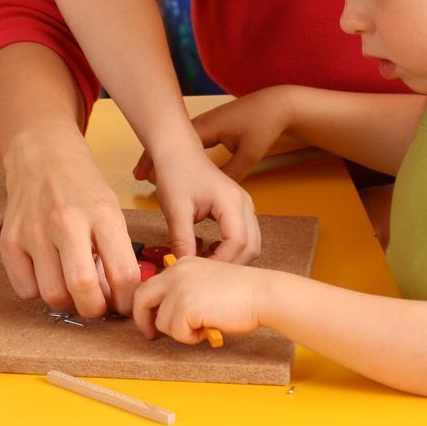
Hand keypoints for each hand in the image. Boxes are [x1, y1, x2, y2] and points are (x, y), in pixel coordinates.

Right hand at [0, 135, 142, 320]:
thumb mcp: (111, 211)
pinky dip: (38, 291)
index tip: (122, 303)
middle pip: (83, 289)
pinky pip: (25, 289)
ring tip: (71, 287)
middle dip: (95, 309)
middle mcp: (66, 222)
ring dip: (66, 301)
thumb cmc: (82, 186)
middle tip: (97, 303)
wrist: (41, 154)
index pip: (123, 275)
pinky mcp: (10, 239)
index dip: (127, 301)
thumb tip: (115, 299)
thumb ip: (115, 253)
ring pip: (52, 294)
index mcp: (102, 215)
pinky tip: (47, 273)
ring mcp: (34, 230)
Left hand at [133, 255, 268, 343]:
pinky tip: (208, 329)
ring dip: (180, 332)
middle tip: (151, 335)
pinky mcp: (186, 306)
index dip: (146, 306)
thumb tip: (165, 311)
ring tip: (202, 327)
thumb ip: (185, 289)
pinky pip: (177, 332)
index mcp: (181, 264)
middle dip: (143, 320)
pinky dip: (191, 338)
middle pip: (141, 299)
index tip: (150, 320)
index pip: (150, 285)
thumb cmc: (241, 292)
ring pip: (161, 322)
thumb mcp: (206, 281)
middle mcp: (175, 273)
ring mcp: (179, 289)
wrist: (261, 293)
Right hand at [136, 87, 294, 184]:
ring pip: (176, 142)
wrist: (277, 104)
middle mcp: (200, 124)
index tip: (145, 175)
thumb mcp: (249, 154)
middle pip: (168, 142)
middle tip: (139, 175)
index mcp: (205, 128)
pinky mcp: (211, 129)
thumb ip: (231, 174)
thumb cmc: (263, 124)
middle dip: (153, 157)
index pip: (173, 144)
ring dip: (163, 155)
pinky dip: (176, 154)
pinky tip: (173, 165)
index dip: (157, 159)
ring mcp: (205, 125)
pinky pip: (187, 143)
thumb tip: (214, 195)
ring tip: (148, 173)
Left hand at [144, 144, 261, 263]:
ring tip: (205, 262)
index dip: (221, 262)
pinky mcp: (239, 208)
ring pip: (251, 243)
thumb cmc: (175, 173)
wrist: (177, 151)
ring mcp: (244, 205)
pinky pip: (244, 236)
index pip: (238, 243)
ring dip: (232, 258)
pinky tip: (210, 250)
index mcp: (231, 201)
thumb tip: (182, 268)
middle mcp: (244, 204)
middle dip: (230, 264)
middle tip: (204, 274)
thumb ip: (181, 239)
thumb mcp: (175, 209)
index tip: (200, 273)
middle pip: (251, 246)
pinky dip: (232, 249)